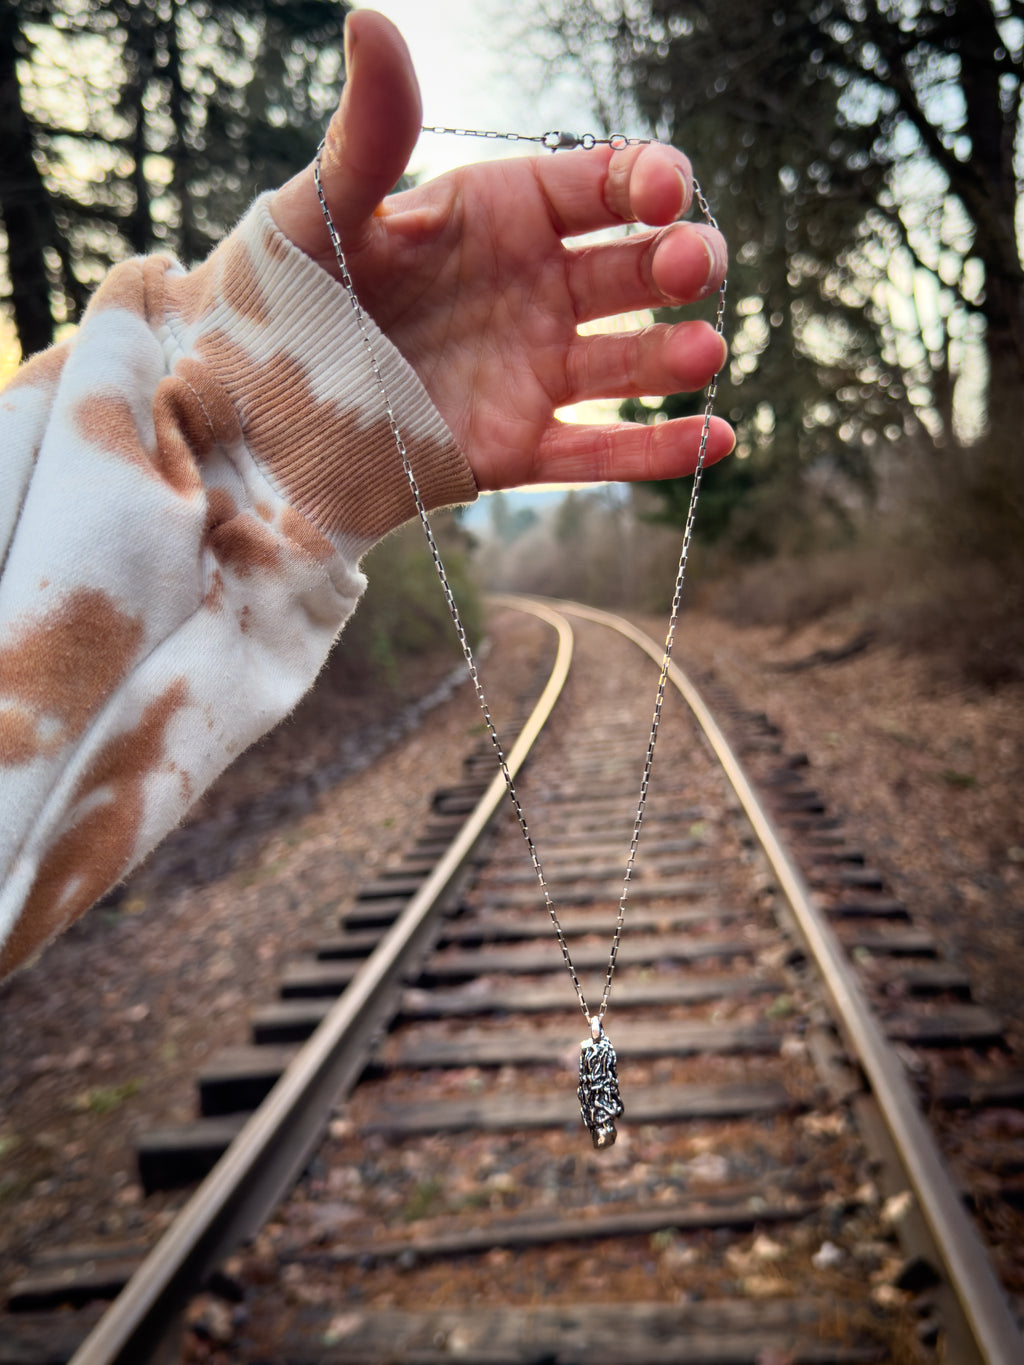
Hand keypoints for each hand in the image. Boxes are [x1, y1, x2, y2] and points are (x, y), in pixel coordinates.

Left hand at [272, 10, 732, 491]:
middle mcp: (532, 290)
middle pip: (632, 271)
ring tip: (704, 356)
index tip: (660, 190)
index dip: (640, 183)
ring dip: (675, 356)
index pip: (597, 188)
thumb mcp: (325, 209)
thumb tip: (370, 22)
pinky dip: (656, 454)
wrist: (255, 408)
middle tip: (694, 266)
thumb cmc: (283, 292)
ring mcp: (531, 371)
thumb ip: (369, 133)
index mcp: (500, 217)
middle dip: (675, 264)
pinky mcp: (517, 448)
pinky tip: (714, 444)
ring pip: (626, 362)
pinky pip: (597, 451)